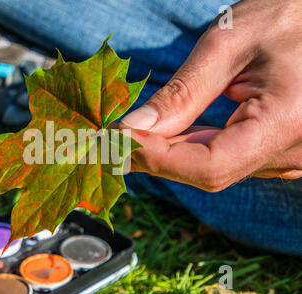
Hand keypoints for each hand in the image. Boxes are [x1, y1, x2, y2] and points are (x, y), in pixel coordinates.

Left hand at [120, 0, 301, 191]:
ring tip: (139, 129)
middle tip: (115, 135)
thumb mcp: (227, 44)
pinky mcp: (276, 150)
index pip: (209, 167)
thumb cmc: (283, 16)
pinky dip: (192, 147)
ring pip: (214, 168)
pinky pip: (226, 158)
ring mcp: (288, 155)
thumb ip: (182, 93)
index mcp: (285, 123)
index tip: (118, 139)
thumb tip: (134, 128)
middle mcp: (294, 152)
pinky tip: (172, 129)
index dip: (157, 158)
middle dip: (156, 155)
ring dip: (171, 151)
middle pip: (208, 171)